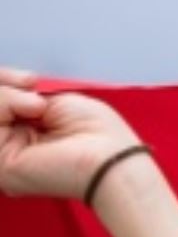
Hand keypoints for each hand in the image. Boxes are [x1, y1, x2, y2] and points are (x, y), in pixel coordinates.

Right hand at [0, 67, 146, 201]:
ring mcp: (0, 157)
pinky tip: (34, 109)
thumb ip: (19, 97)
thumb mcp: (52, 101)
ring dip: (6, 95)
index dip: (4, 84)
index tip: (29, 79)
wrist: (108, 156)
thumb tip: (3, 90)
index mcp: (21, 136)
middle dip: (2, 84)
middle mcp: (7, 147)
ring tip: (38, 104)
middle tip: (30, 83)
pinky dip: (7, 104)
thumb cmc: (96, 132)